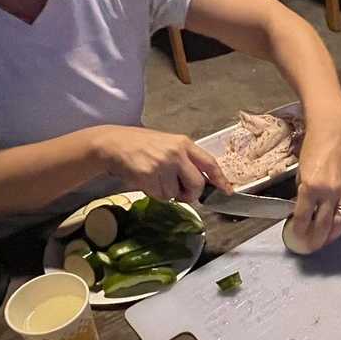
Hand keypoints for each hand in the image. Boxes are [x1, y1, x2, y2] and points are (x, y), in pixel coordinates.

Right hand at [97, 125, 229, 201]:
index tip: (226, 190)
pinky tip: (147, 180)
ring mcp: (163, 165)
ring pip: (176, 194)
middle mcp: (176, 153)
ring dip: (168, 193)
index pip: (209, 163)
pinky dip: (155, 193)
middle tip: (183, 193)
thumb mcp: (168, 145)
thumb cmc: (142, 145)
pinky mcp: (149, 176)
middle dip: (192, 194)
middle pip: (197, 184)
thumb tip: (202, 182)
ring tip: (156, 178)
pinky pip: (161, 196)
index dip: (220, 179)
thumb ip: (186, 160)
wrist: (114, 144)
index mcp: (184, 143)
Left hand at [291, 116, 340, 249]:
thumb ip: (302, 194)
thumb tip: (301, 213)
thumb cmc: (312, 149)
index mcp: (310, 187)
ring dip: (332, 234)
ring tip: (326, 240)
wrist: (331, 131)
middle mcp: (328, 191)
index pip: (303, 217)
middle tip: (311, 247)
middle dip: (315, 240)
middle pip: (322, 225)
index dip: (299, 232)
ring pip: (340, 221)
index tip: (297, 239)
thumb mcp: (300, 173)